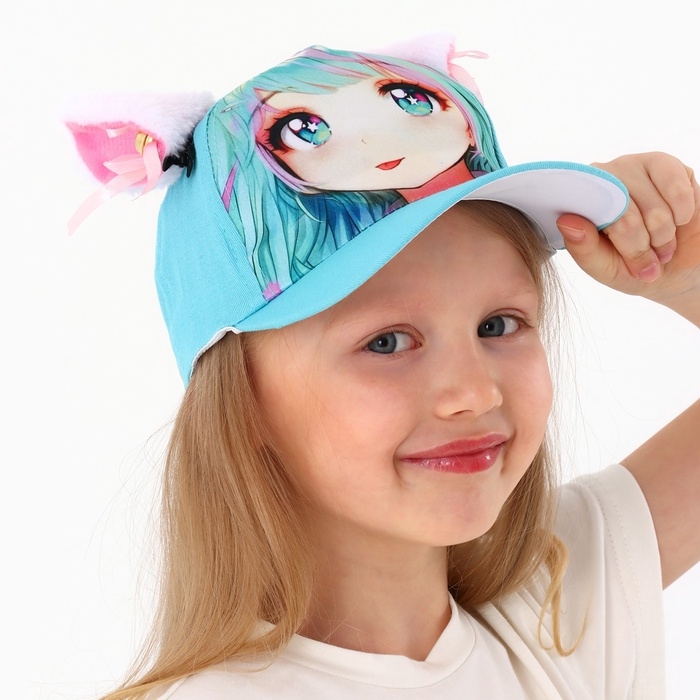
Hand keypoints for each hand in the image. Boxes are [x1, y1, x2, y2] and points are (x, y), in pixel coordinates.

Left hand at [556, 152, 699, 321]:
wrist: (675, 267)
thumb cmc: (631, 266)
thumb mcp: (604, 268)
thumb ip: (583, 248)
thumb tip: (566, 221)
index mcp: (581, 202)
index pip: (594, 218)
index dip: (622, 245)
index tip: (629, 260)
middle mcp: (603, 178)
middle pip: (626, 215)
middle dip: (643, 246)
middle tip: (649, 256)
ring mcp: (634, 167)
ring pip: (654, 209)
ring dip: (664, 234)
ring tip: (661, 242)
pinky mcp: (666, 164)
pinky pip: (679, 192)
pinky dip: (683, 215)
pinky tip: (679, 220)